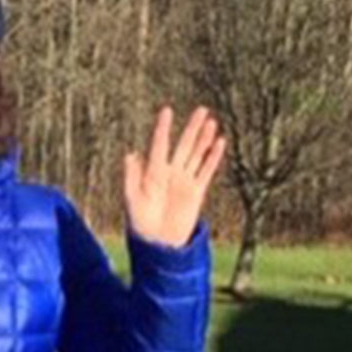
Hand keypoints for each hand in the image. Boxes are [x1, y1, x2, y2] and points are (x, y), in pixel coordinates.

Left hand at [124, 105, 225, 247]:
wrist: (158, 242)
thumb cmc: (140, 221)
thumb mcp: (132, 198)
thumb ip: (132, 176)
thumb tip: (131, 153)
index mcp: (153, 171)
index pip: (160, 144)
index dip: (163, 128)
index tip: (167, 110)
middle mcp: (170, 172)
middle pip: (184, 145)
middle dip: (192, 128)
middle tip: (201, 109)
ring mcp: (184, 180)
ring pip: (197, 154)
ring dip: (204, 139)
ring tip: (211, 121)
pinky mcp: (196, 191)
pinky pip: (207, 170)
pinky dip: (213, 157)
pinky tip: (219, 142)